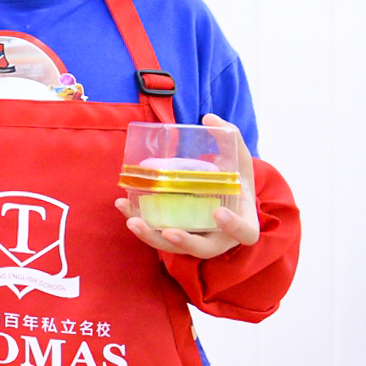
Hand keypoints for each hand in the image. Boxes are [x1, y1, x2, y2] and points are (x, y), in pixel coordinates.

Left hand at [116, 115, 260, 259]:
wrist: (224, 200)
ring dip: (151, 237)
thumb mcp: (238, 162)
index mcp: (243, 224)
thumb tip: (209, 117)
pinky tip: (122, 205)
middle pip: (202, 248)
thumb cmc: (235, 181)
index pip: (243, 232)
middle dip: (184, 241)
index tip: (218, 212)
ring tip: (133, 221)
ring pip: (173, 247)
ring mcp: (195, 240)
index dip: (233, 226)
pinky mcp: (173, 236)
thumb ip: (230, 139)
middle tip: (169, 231)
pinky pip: (155, 234)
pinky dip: (138, 221)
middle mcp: (220, 238)